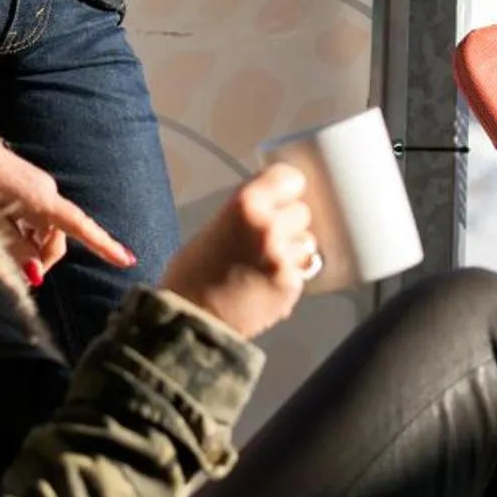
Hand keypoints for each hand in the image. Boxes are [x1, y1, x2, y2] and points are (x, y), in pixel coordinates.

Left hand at [0, 132, 135, 285]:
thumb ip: (14, 249)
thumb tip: (36, 274)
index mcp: (38, 200)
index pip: (78, 226)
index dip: (103, 244)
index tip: (127, 259)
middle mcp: (46, 192)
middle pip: (57, 238)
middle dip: (41, 258)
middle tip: (12, 268)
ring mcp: (41, 188)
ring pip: (47, 230)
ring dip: (30, 245)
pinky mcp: (33, 187)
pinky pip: (38, 218)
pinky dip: (26, 232)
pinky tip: (2, 226)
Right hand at [160, 166, 315, 339]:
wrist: (190, 319)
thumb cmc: (193, 274)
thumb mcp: (215, 226)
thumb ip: (248, 213)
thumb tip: (272, 206)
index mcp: (246, 203)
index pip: (289, 177)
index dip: (287, 188)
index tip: (284, 196)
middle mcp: (269, 225)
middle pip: (302, 211)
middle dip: (288, 223)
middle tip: (268, 238)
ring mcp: (282, 256)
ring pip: (306, 242)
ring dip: (292, 250)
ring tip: (266, 264)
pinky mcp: (289, 284)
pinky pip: (301, 271)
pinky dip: (288, 277)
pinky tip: (266, 284)